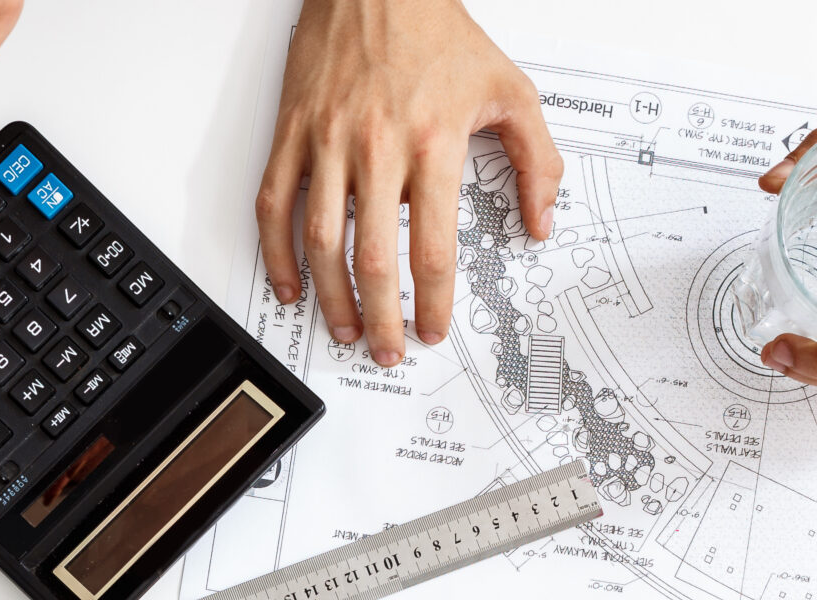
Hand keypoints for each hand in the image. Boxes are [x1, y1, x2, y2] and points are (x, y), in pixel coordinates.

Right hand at [258, 0, 561, 367]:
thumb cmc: (436, 29)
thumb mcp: (509, 87)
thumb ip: (537, 159)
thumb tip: (542, 219)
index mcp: (431, 143)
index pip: (430, 246)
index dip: (431, 300)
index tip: (432, 329)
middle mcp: (375, 147)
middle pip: (371, 257)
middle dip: (381, 316)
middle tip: (387, 350)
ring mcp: (326, 142)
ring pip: (319, 240)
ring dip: (330, 297)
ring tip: (345, 329)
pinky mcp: (293, 132)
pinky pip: (274, 205)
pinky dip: (276, 253)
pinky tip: (290, 285)